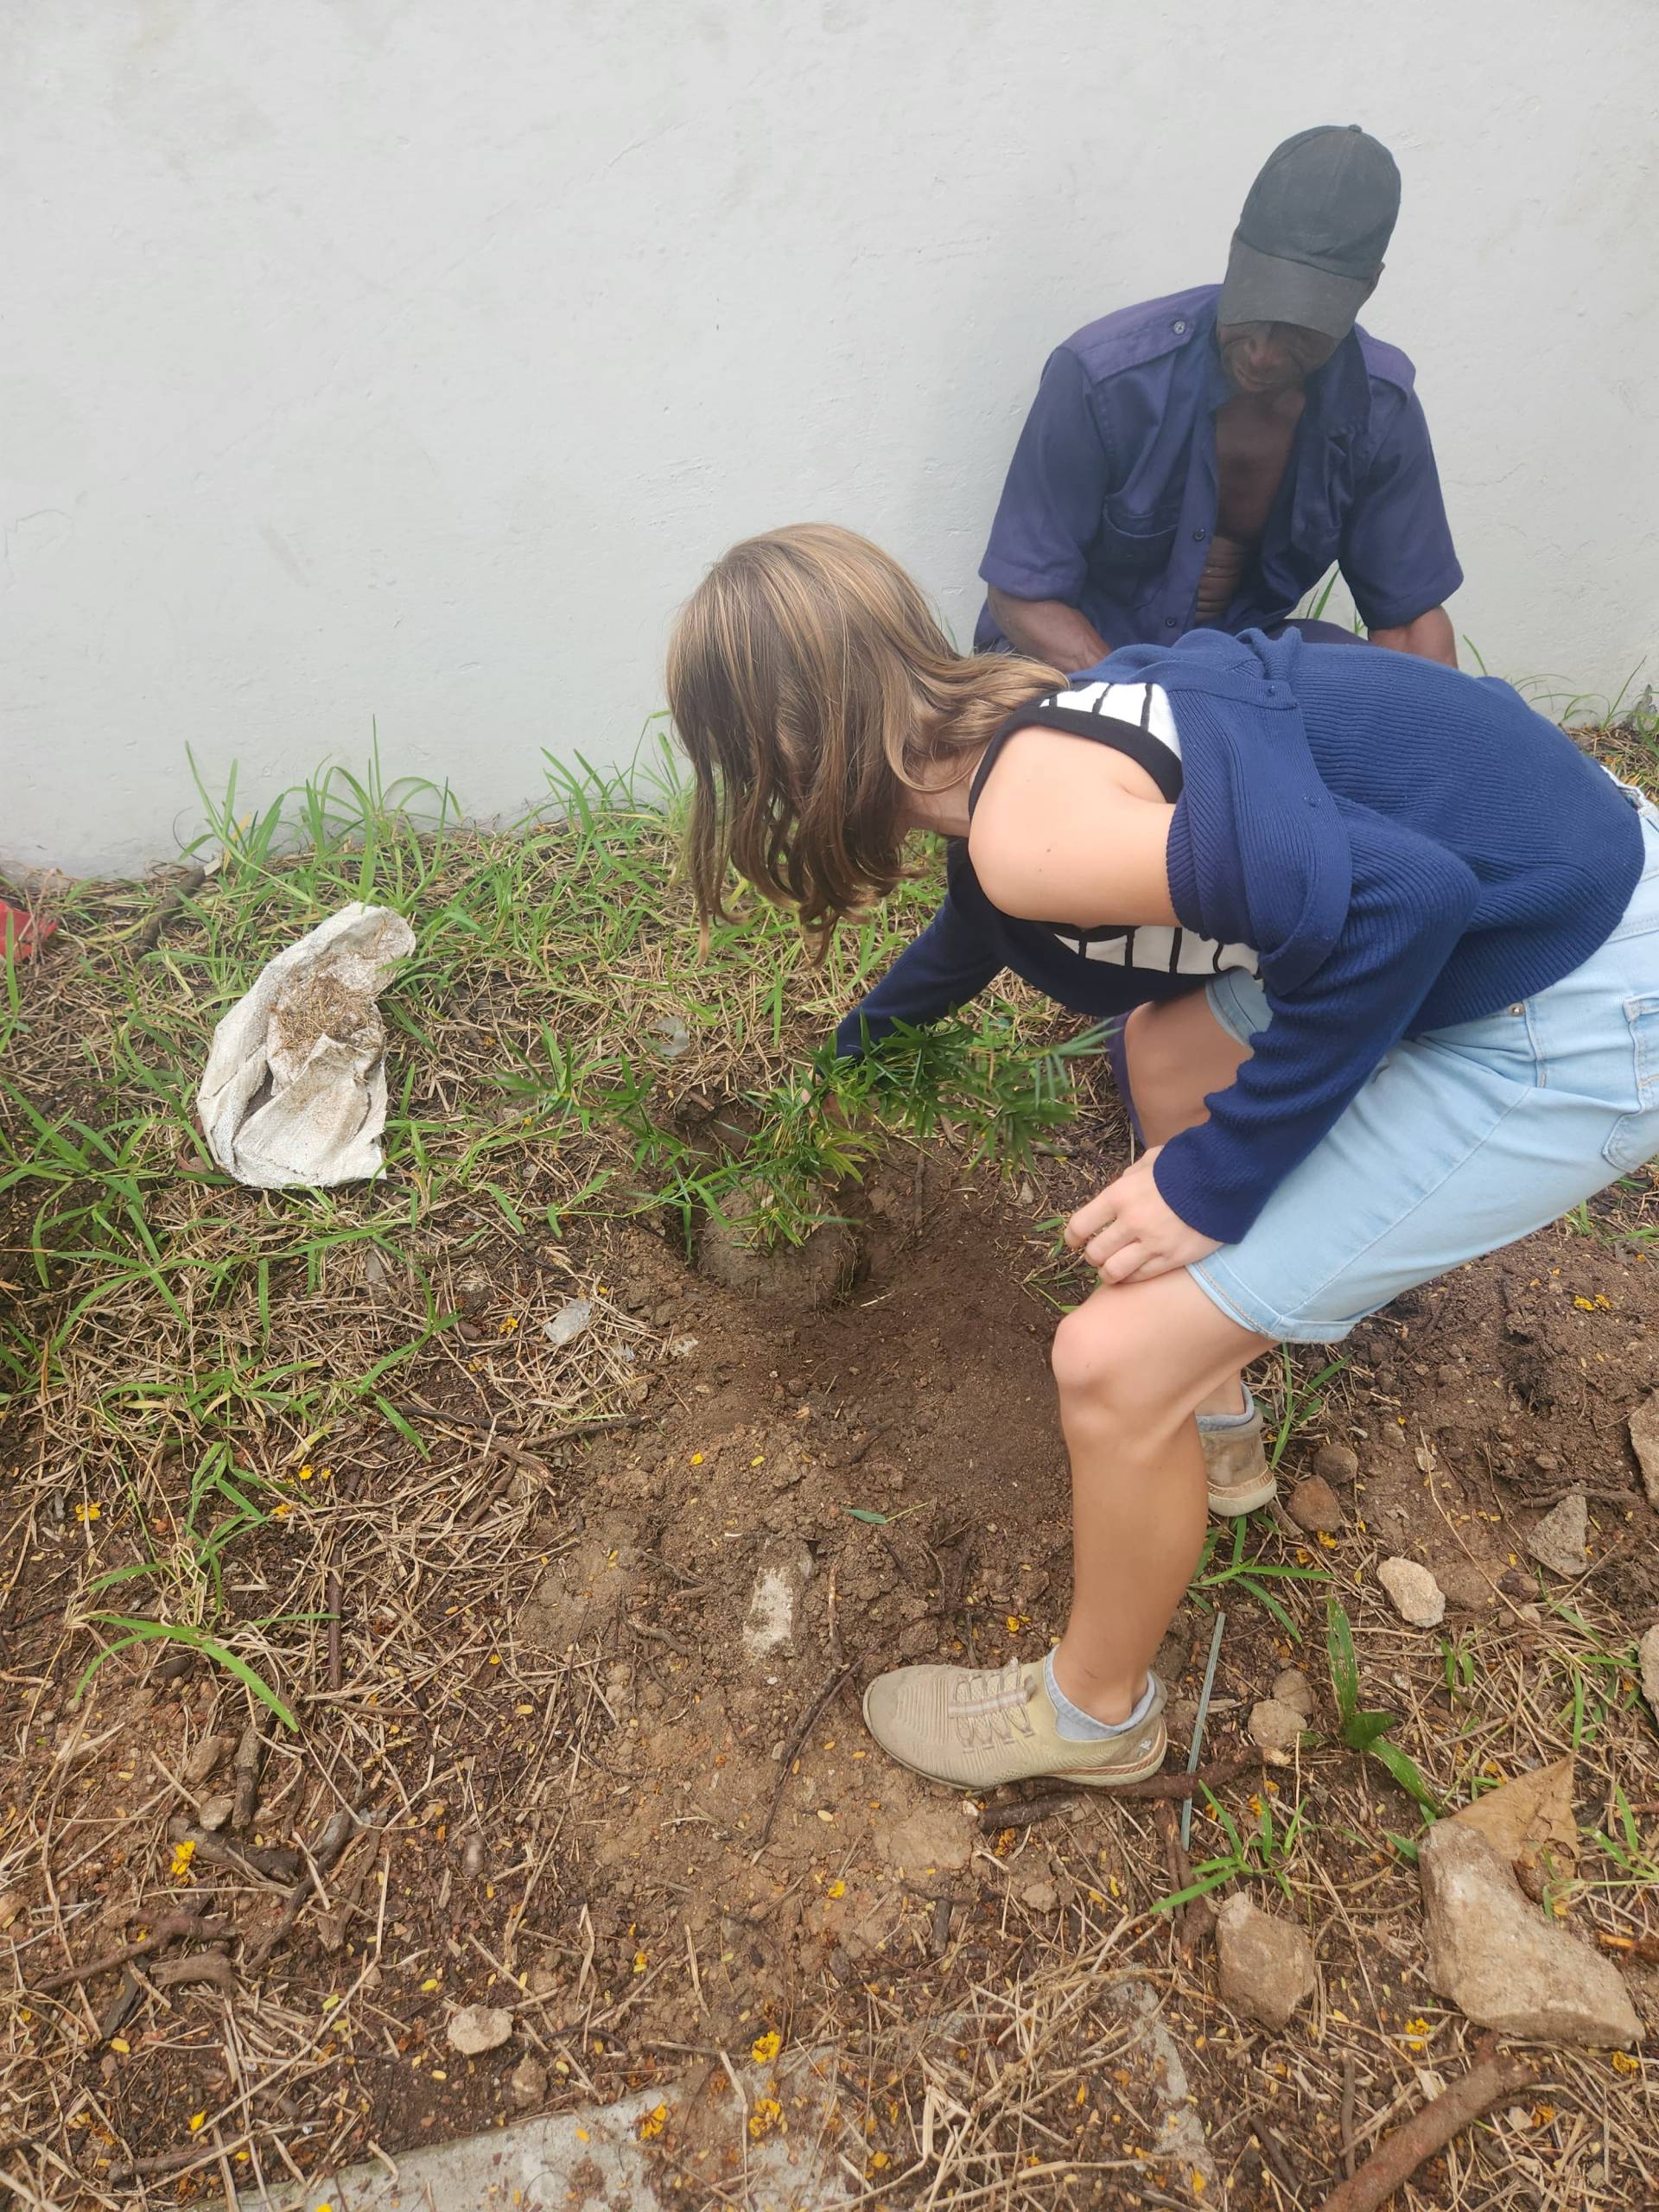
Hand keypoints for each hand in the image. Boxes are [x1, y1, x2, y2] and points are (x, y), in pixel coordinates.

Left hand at [1064, 1146, 1221, 1284]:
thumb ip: (1130, 1176)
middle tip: (1096, 1255)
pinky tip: (1132, 1272)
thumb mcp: (1151, 1161)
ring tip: (1111, 1269)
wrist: (1225, 1179)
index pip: (1080, 1225)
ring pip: (1113, 1271)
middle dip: (1091, 1256)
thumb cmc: (1186, 1165)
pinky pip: (1140, 1277)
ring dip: (1107, 1272)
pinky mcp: (1172, 1258)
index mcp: (1120, 1195)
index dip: (1072, 1237)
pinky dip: (1131, 1278)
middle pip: (1095, 1253)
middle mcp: (1131, 1222)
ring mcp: (1152, 1243)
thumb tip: (1121, 1186)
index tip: (1074, 1242)